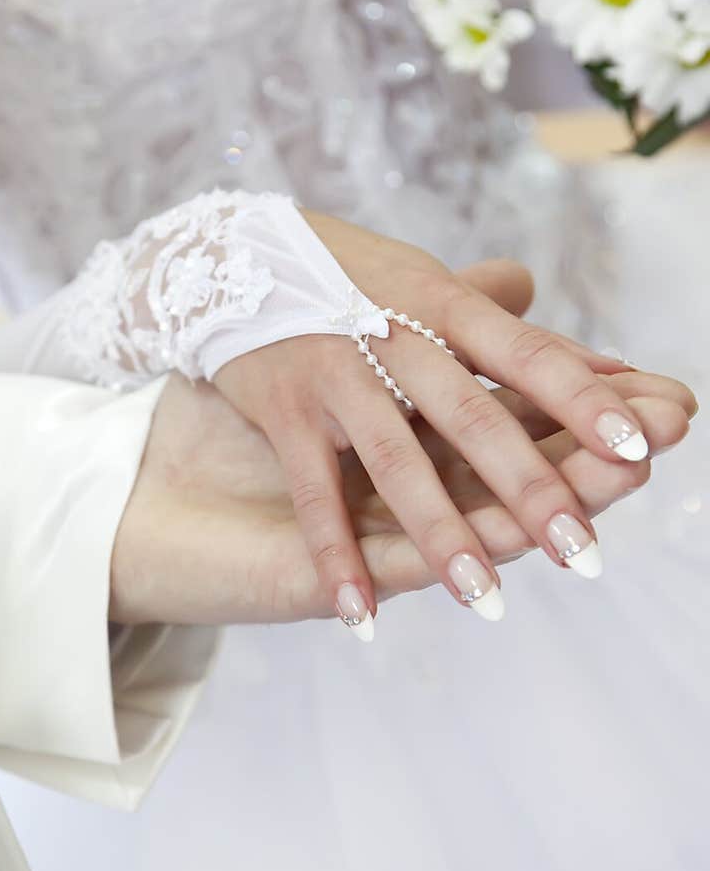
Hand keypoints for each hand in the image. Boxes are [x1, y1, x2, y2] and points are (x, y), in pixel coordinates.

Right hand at [214, 229, 697, 625]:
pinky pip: (314, 493)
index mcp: (444, 303)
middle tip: (584, 553)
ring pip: (396, 462)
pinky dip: (335, 556)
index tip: (640, 448)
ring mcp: (337, 373)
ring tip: (486, 599)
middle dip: (529, 487)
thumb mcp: (430, 283)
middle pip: (472, 416)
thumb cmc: (354, 276)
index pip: (527, 355)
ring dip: (442, 534)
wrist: (231, 254)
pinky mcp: (285, 409)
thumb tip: (609, 363)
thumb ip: (512, 327)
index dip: (582, 400)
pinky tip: (362, 616)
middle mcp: (394, 335)